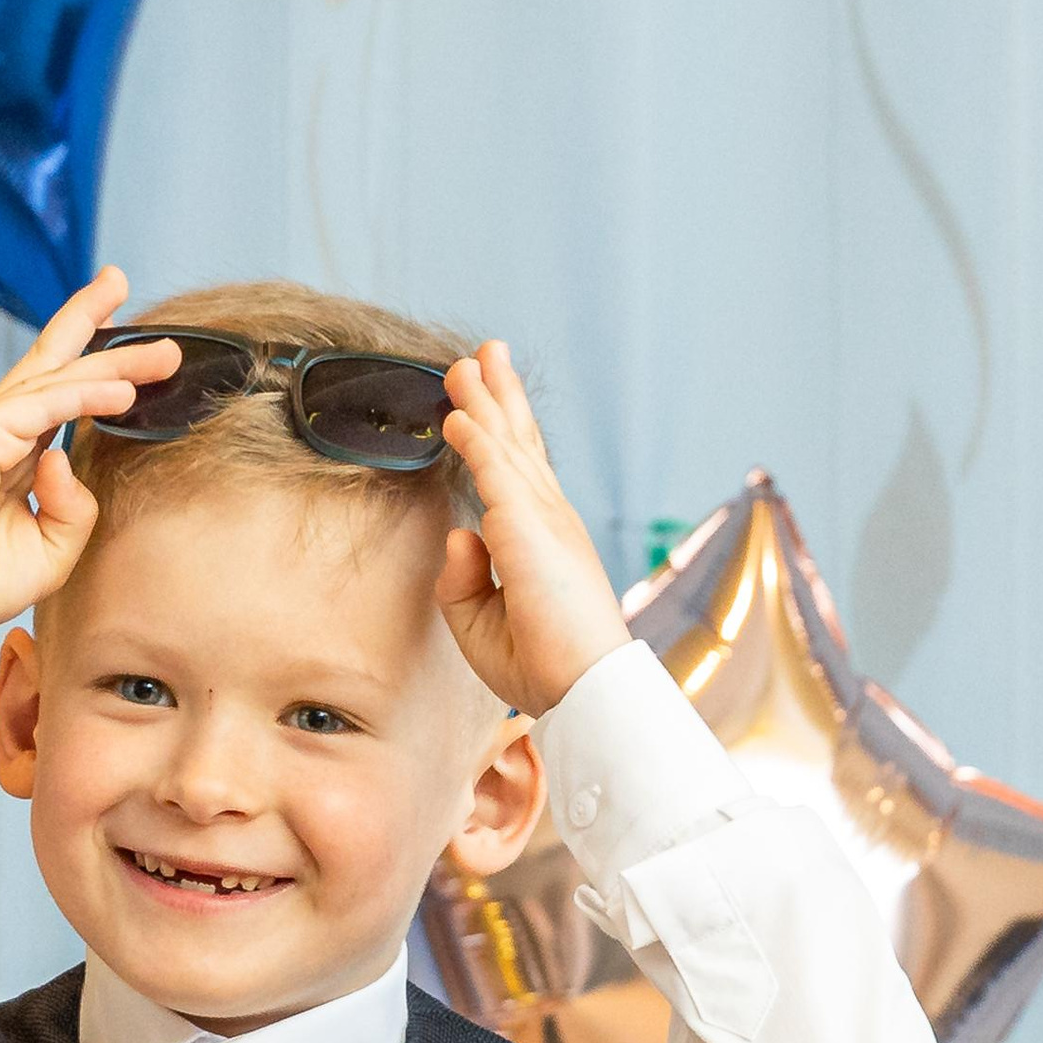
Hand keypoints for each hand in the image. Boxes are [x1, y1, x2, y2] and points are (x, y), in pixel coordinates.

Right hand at [0, 268, 179, 638]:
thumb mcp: (52, 549)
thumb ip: (74, 506)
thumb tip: (68, 458)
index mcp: (14, 454)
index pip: (60, 395)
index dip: (95, 365)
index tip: (134, 347)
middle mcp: (0, 431)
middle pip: (55, 363)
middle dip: (98, 327)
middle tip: (134, 295)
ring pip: (59, 378)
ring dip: (114, 360)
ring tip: (164, 354)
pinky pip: (45, 405)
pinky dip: (86, 395)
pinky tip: (123, 392)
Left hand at [432, 343, 628, 717]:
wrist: (585, 688)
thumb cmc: (542, 665)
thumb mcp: (480, 621)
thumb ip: (462, 578)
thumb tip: (458, 532)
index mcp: (544, 541)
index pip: (521, 475)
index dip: (501, 434)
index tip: (482, 401)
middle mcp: (549, 521)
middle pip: (520, 443)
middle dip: (498, 396)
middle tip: (482, 354)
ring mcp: (543, 521)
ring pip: (506, 445)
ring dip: (484, 401)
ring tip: (465, 363)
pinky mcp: (529, 530)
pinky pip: (496, 472)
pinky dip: (476, 440)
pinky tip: (458, 416)